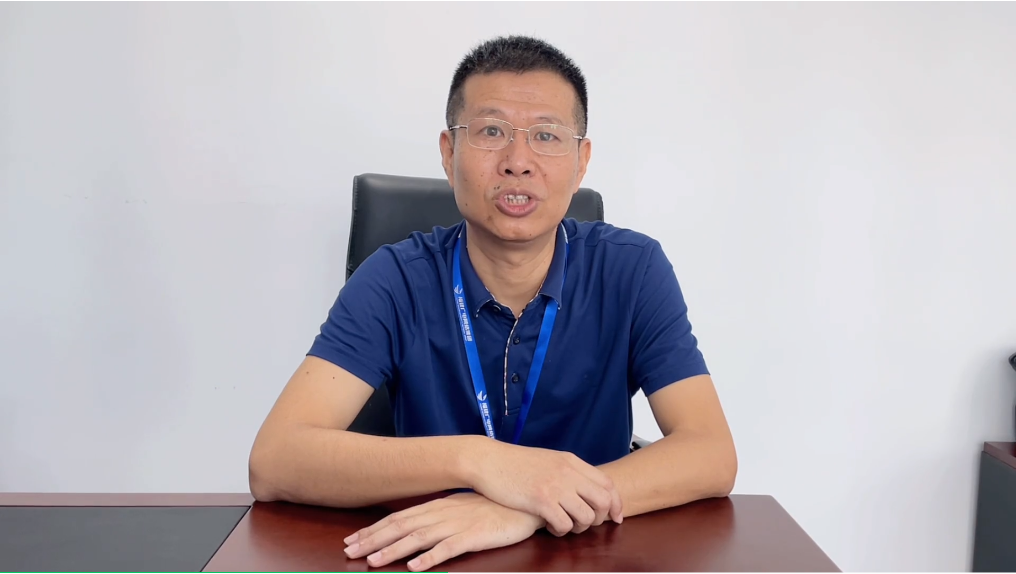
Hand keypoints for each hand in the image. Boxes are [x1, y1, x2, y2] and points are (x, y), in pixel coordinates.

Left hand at [343, 492, 541, 571]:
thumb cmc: (493, 505)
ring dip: (394, 550)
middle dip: (373, 540)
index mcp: (437, 505)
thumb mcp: (461, 506)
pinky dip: (430, 557)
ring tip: (374, 562)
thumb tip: (418, 525)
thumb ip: (439, 514)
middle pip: (401, 527)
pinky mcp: (474, 536)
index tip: (354, 540)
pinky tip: (415, 566)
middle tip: (350, 552)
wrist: (525, 500)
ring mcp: (457, 523)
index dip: (374, 529)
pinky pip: (448, 548)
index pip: (399, 518)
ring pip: (418, 538)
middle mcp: (442, 512)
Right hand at [466, 440, 622, 535]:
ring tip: (565, 525)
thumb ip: (567, 471)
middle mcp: (568, 472)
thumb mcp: (547, 459)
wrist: (488, 460)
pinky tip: (550, 527)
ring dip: (579, 527)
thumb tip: (584, 487)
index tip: (615, 517)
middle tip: (586, 524)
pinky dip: (561, 531)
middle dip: (601, 518)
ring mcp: (555, 486)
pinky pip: (565, 524)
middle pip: (603, 501)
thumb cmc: (514, 462)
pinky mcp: (540, 501)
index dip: (616, 503)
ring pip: (587, 516)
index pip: (607, 483)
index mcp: (571, 461)